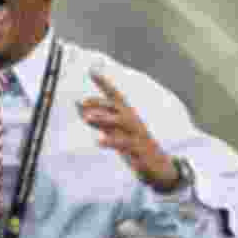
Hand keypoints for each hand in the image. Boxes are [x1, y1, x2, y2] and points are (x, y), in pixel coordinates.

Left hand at [77, 71, 179, 190]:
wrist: (159, 167)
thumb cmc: (134, 147)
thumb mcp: (115, 132)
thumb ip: (98, 119)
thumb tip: (78, 105)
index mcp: (128, 116)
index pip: (116, 96)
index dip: (105, 83)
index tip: (92, 70)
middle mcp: (133, 122)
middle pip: (117, 107)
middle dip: (100, 103)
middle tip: (82, 102)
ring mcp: (137, 135)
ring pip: (121, 123)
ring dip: (104, 119)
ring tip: (87, 118)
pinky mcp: (139, 150)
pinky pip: (124, 144)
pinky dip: (111, 141)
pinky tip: (98, 141)